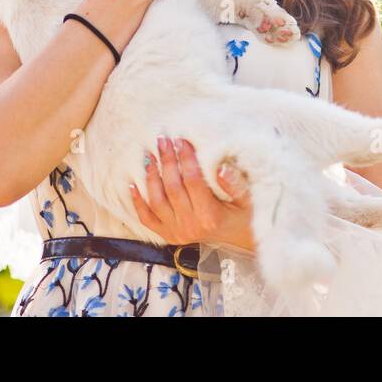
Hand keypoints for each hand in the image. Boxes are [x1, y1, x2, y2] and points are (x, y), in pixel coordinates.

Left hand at [129, 137, 254, 250]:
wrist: (242, 241)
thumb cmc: (246, 216)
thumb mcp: (249, 200)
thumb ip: (235, 185)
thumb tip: (220, 168)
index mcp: (210, 216)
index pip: (193, 181)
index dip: (186, 159)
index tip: (182, 140)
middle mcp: (190, 225)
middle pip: (172, 188)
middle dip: (167, 161)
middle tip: (163, 140)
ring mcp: (177, 232)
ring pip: (157, 201)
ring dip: (151, 177)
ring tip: (150, 156)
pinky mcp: (169, 235)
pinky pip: (148, 219)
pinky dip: (138, 203)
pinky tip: (132, 185)